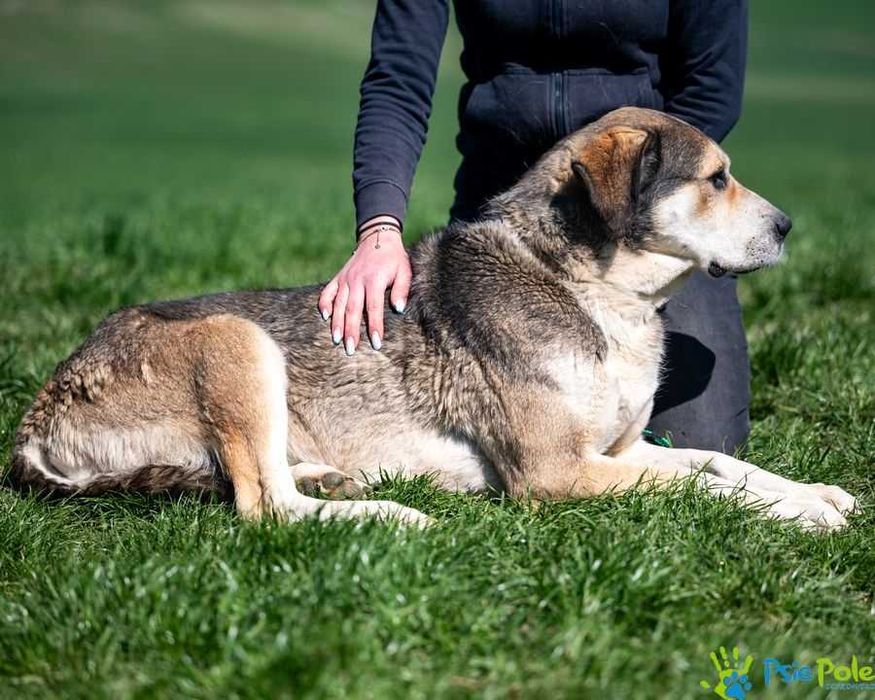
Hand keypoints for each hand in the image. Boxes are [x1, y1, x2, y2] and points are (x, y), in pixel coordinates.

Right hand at [318, 217, 410, 354]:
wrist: (378, 238)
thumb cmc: (395, 259)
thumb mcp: (405, 271)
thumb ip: (402, 290)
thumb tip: (398, 309)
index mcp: (375, 280)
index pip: (374, 308)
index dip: (375, 326)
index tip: (376, 344)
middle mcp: (357, 280)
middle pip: (352, 309)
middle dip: (351, 331)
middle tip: (350, 350)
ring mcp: (345, 279)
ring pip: (338, 304)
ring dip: (336, 323)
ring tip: (336, 340)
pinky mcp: (338, 277)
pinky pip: (327, 291)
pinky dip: (324, 304)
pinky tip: (324, 317)